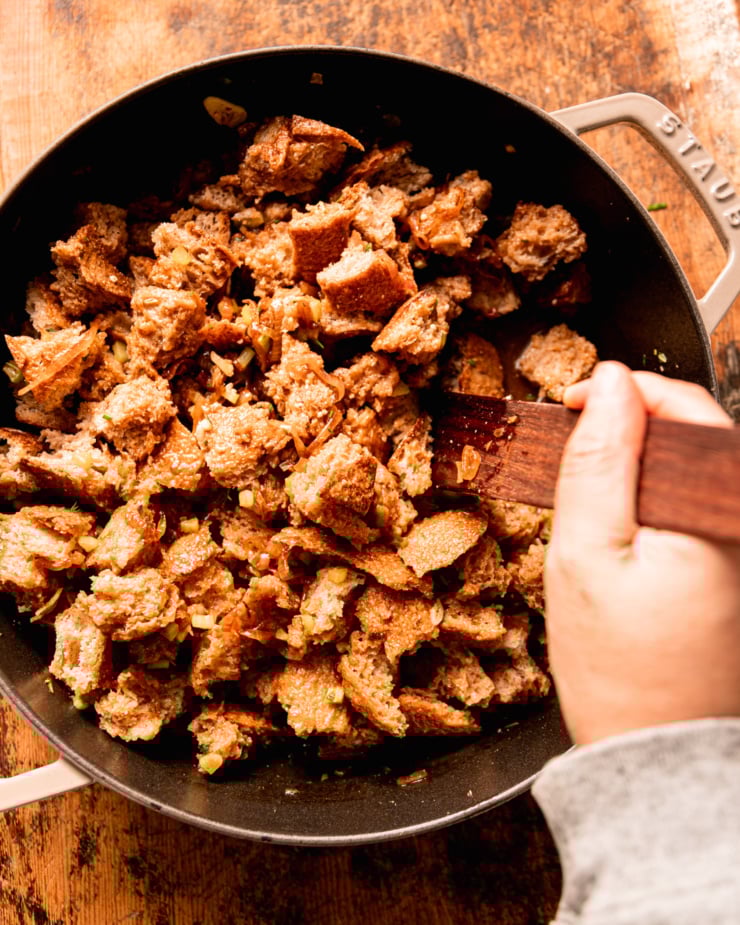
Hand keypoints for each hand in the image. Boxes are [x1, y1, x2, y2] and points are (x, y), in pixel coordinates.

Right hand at [544, 360, 739, 744]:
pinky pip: (694, 507)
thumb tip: (610, 384)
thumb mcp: (586, 556)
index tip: (568, 404)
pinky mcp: (734, 567)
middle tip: (571, 450)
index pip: (686, 408)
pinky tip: (621, 527)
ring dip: (639, 465)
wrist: (656, 753)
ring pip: (691, 469)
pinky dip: (653, 500)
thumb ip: (599, 463)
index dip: (620, 393)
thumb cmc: (620, 669)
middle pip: (693, 435)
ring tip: (590, 493)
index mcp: (724, 513)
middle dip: (629, 429)